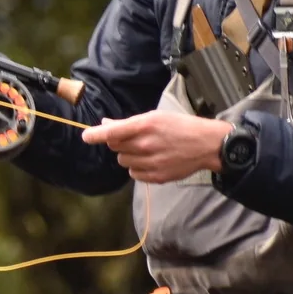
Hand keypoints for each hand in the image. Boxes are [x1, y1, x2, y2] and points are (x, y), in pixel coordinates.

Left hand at [82, 109, 231, 183]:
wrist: (206, 145)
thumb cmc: (180, 127)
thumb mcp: (155, 117)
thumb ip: (129, 123)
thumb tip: (105, 123)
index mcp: (145, 126)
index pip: (113, 132)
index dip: (96, 134)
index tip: (86, 136)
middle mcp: (146, 145)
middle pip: (115, 147)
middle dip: (119, 143)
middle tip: (134, 139)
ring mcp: (151, 162)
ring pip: (123, 162)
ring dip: (128, 156)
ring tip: (146, 150)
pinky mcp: (157, 177)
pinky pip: (134, 174)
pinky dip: (137, 168)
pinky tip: (151, 161)